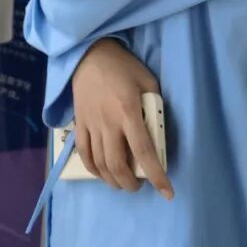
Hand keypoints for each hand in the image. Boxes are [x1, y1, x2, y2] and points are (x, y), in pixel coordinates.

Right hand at [71, 38, 172, 198]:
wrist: (88, 54)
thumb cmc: (123, 67)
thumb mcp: (148, 82)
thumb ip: (153, 107)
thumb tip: (157, 130)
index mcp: (128, 111)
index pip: (144, 152)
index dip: (156, 175)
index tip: (167, 192)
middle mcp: (108, 121)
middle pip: (117, 163)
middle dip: (130, 183)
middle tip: (140, 186)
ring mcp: (91, 123)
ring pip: (99, 162)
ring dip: (112, 179)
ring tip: (122, 182)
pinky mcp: (79, 122)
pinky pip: (83, 151)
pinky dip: (92, 167)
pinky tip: (101, 173)